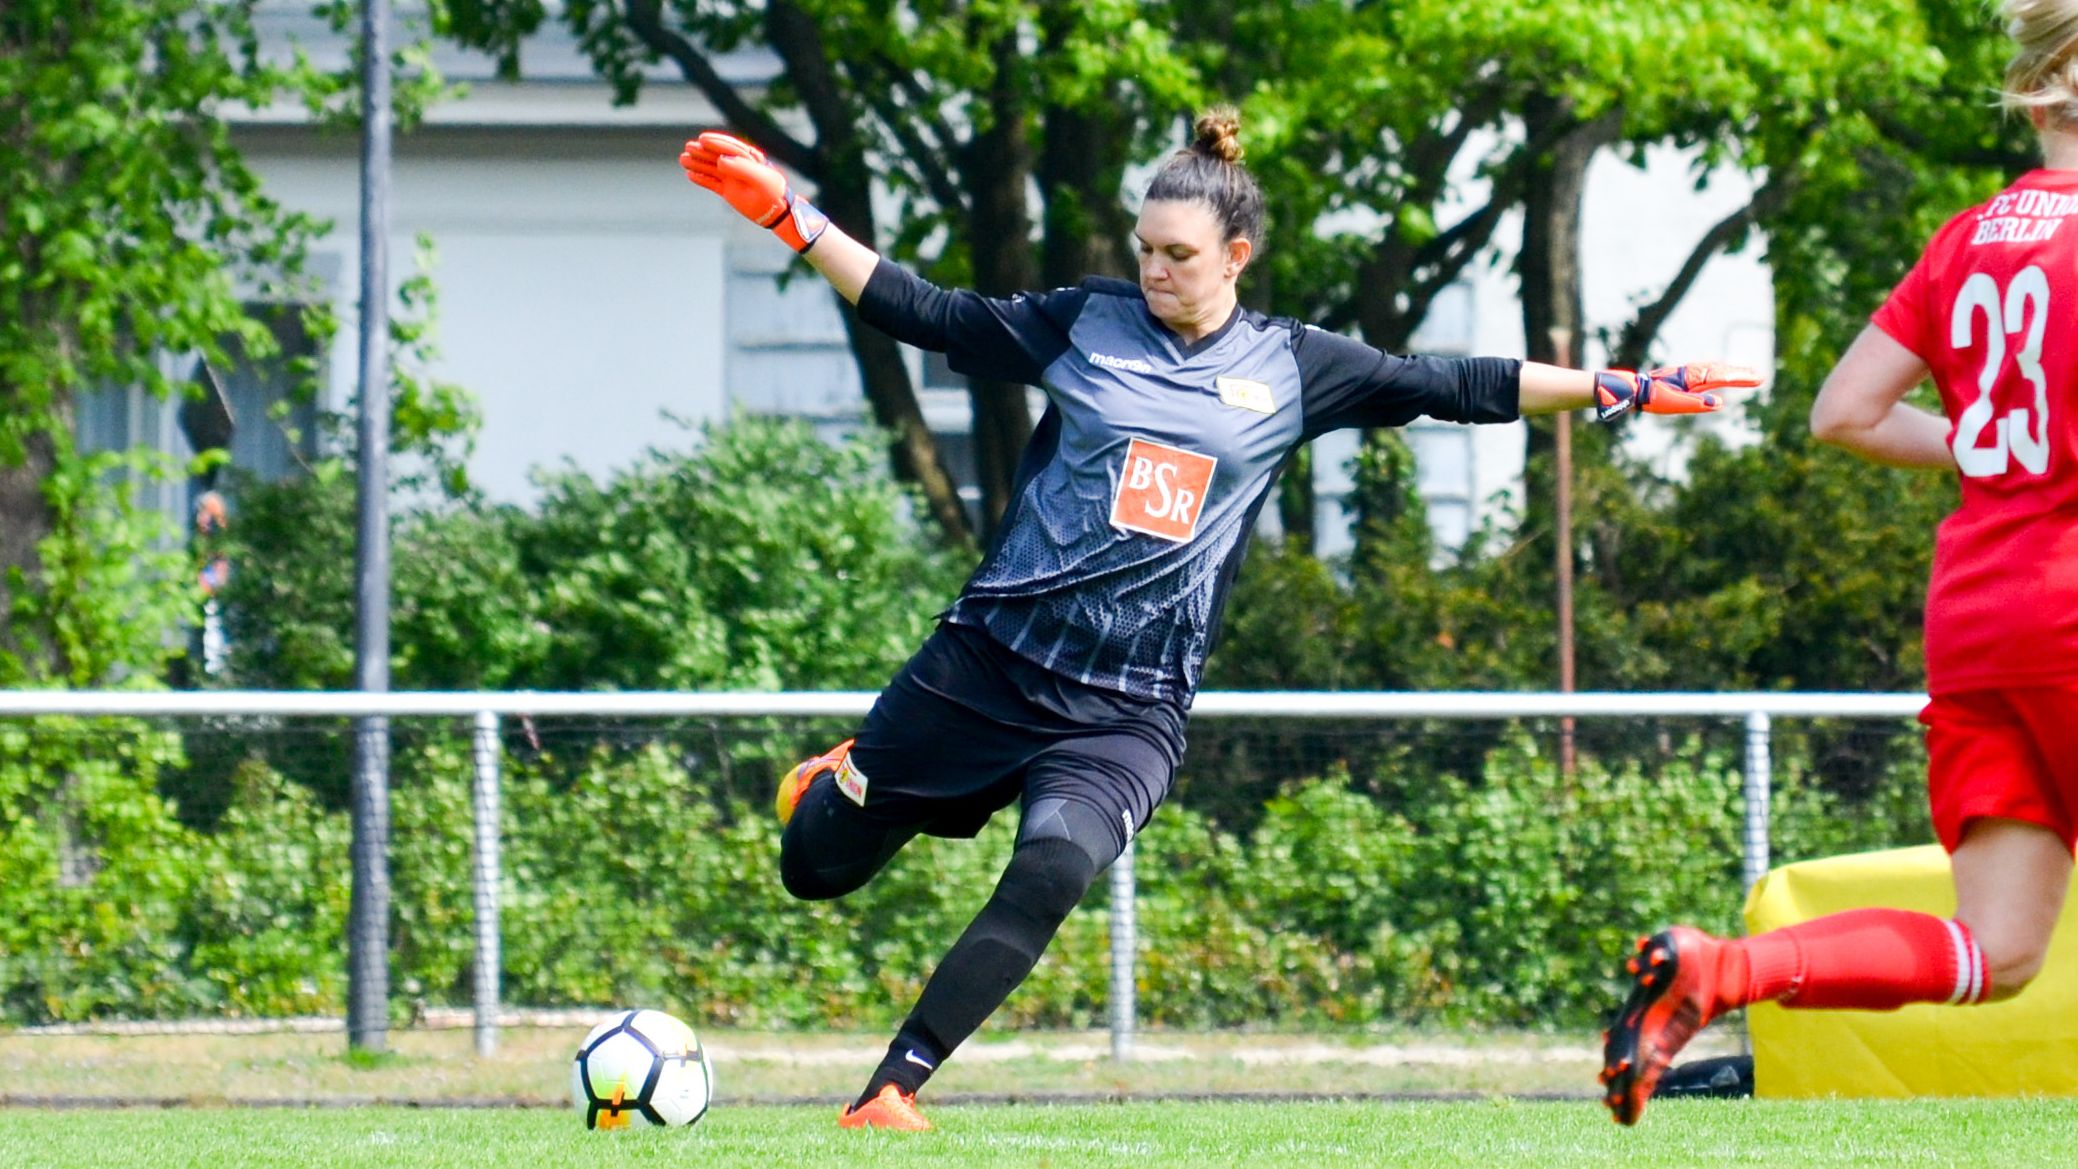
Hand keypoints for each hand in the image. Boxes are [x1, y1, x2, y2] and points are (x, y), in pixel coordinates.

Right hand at [678, 131, 829, 253]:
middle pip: (717, 155)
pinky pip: (712, 183)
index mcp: (749, 158)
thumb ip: (741, 168)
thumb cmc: (771, 193)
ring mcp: (732, 178)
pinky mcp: (728, 190)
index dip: (716, 142)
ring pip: (711, 168)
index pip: (730, 147)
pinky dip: (701, 179)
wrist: (775, 212)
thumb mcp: (759, 179)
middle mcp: (739, 166)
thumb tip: (721, 160)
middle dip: (702, 151)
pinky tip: (690, 175)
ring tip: (683, 159)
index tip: (702, 139)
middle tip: (688, 147)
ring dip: (698, 164)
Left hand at [1593, 363, 1762, 421]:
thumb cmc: (1652, 398)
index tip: (1759, 379)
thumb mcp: (1674, 405)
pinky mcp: (1683, 376)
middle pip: (1722, 370)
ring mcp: (1688, 373)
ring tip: (1747, 373)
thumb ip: (1697, 404)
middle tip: (1761, 376)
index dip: (1742, 378)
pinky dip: (1719, 370)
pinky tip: (1721, 373)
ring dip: (1732, 370)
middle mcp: (1693, 373)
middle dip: (1741, 373)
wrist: (1633, 389)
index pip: (1723, 377)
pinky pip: (1707, 370)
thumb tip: (1720, 403)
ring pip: (1715, 368)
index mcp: (1694, 379)